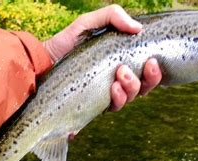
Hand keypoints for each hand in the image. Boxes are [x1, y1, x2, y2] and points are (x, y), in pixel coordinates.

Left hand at [43, 4, 161, 111]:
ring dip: (130, 88)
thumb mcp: (89, 22)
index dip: (155, 71)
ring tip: (119, 75)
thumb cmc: (68, 42)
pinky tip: (112, 89)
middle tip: (130, 67)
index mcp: (122, 63)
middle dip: (146, 80)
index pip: (147, 72)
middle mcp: (117, 81)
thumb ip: (113, 16)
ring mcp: (106, 95)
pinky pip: (113, 108)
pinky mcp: (94, 106)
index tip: (152, 60)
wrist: (43, 60)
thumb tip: (138, 28)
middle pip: (144, 88)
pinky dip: (117, 99)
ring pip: (130, 99)